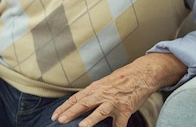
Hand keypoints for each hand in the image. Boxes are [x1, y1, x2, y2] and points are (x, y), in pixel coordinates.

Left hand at [51, 53, 185, 126]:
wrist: (140, 74)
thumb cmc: (121, 80)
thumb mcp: (103, 84)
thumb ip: (92, 94)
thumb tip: (79, 103)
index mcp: (95, 88)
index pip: (76, 98)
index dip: (65, 107)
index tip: (55, 115)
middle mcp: (102, 94)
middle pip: (83, 104)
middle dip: (70, 113)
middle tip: (60, 120)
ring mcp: (114, 102)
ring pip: (100, 111)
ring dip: (90, 120)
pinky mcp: (126, 109)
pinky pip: (120, 122)